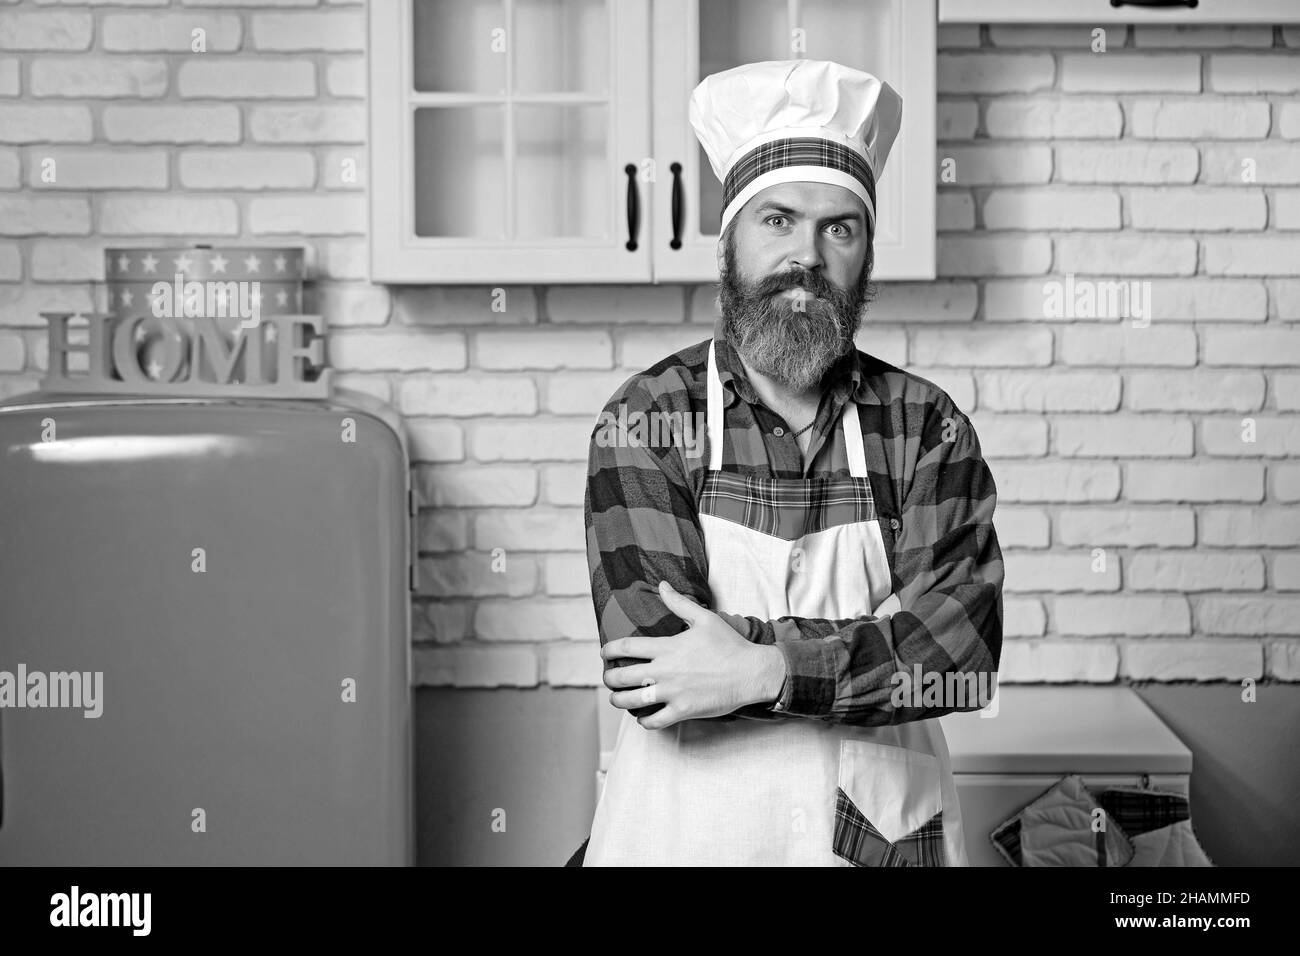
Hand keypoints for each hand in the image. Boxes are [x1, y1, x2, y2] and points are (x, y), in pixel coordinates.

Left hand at [600, 580, 786, 729]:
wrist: (751, 672)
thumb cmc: (729, 645)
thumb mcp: (704, 618)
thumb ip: (679, 603)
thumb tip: (661, 585)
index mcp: (668, 647)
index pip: (627, 647)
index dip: (609, 650)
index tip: (605, 653)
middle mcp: (665, 671)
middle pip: (623, 676)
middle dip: (609, 678)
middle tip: (608, 678)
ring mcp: (673, 693)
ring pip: (633, 701)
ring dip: (619, 700)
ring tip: (617, 698)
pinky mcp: (683, 711)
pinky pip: (655, 721)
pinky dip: (644, 721)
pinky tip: (642, 717)